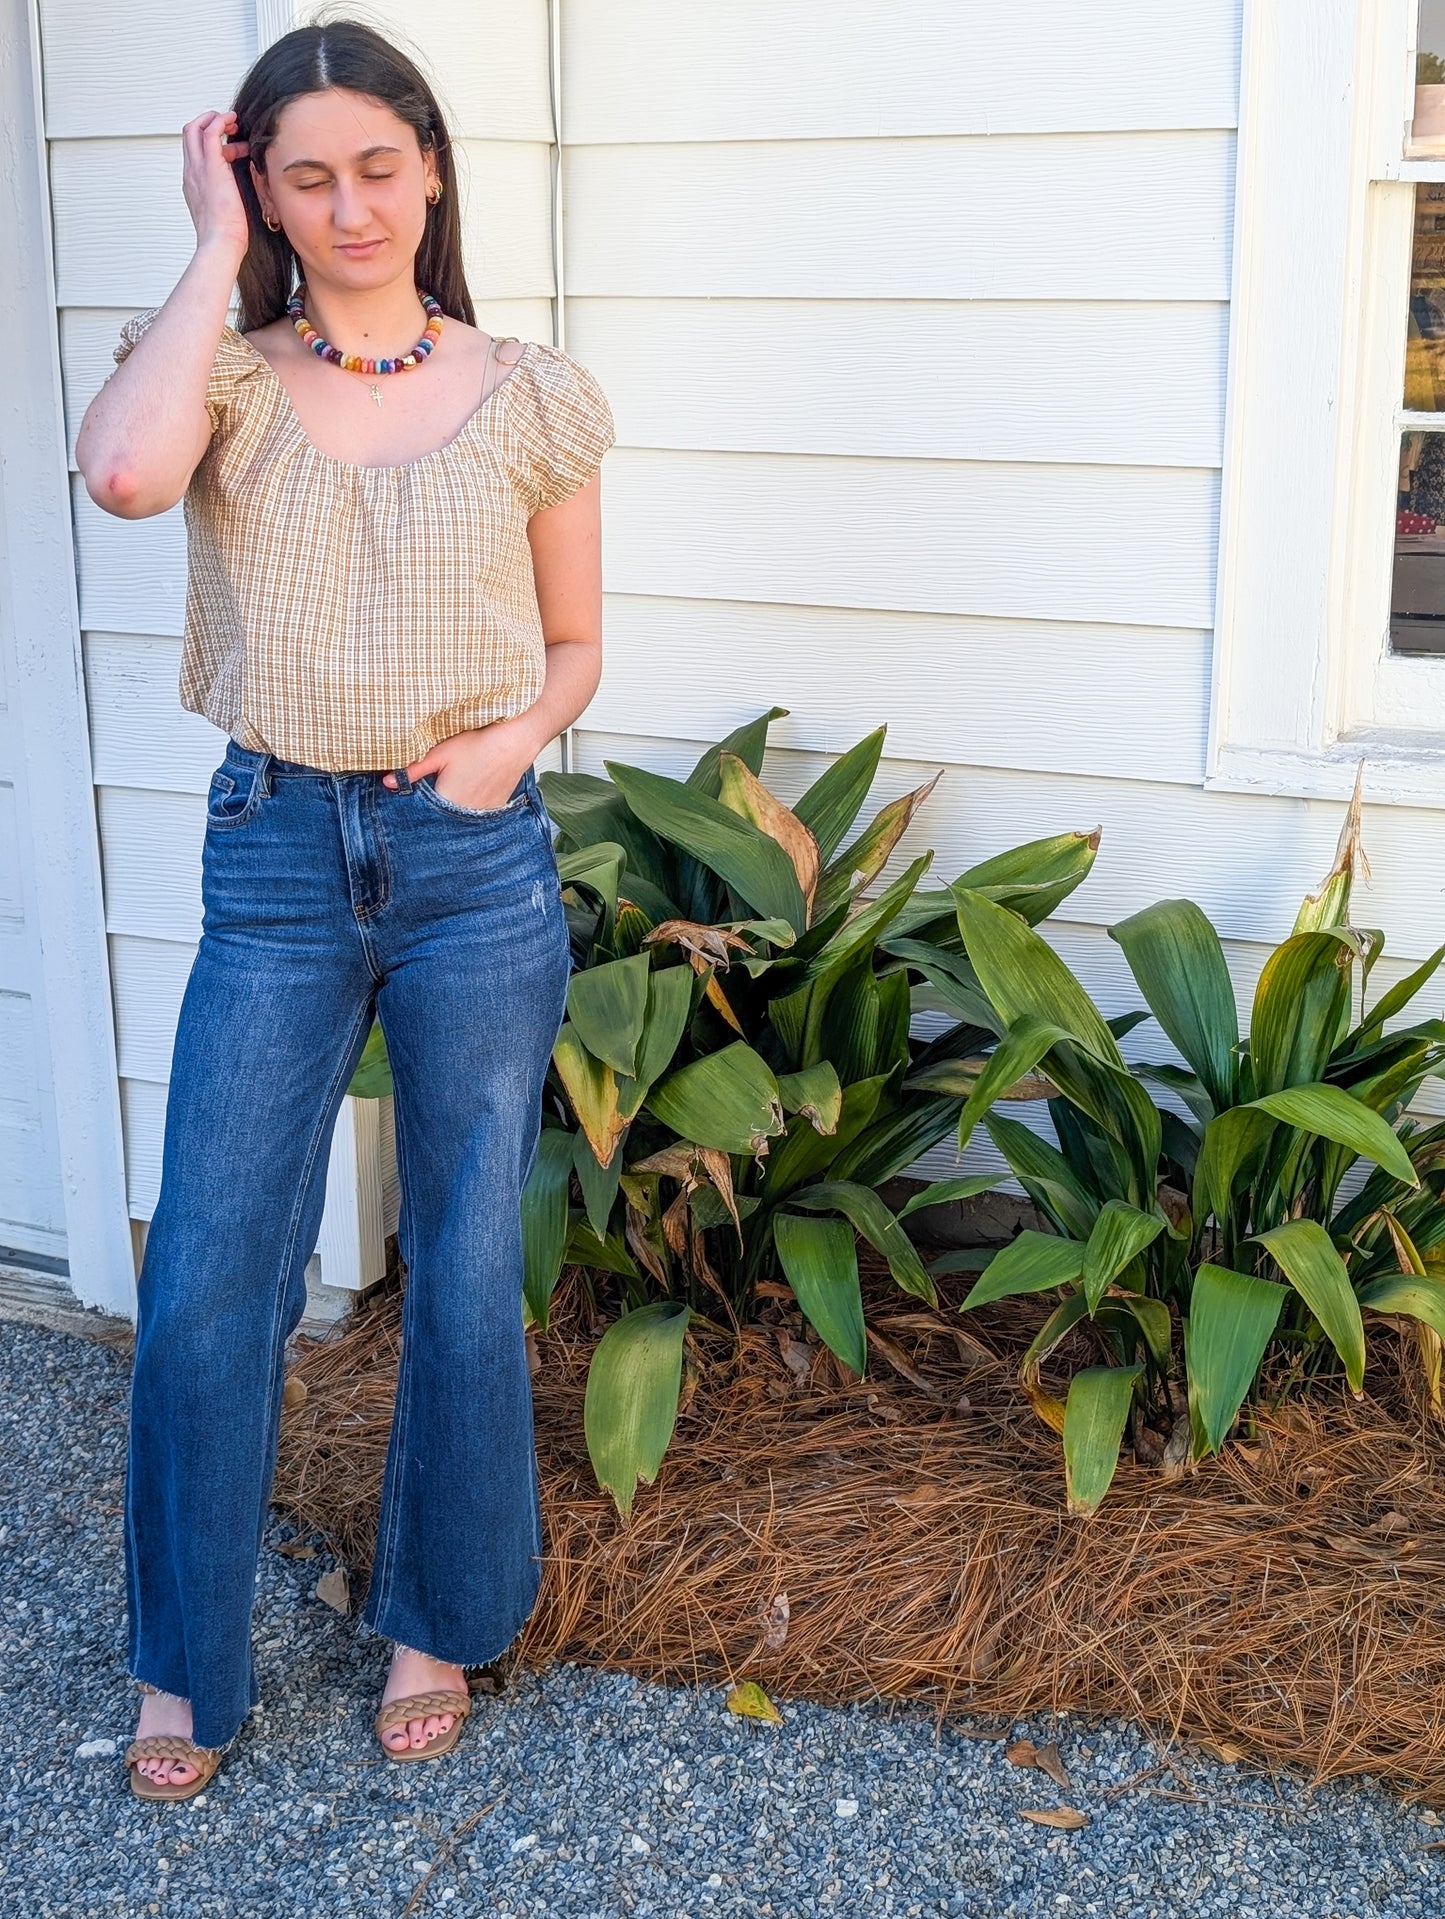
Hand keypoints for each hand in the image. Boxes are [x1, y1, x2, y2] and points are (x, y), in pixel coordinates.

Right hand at [181, 109, 250, 264]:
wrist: (221, 244)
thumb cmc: (226, 236)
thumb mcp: (224, 212)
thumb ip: (227, 197)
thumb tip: (240, 195)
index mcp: (193, 184)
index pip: (194, 151)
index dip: (212, 143)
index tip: (233, 148)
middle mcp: (191, 173)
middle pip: (188, 134)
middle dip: (208, 123)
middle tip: (230, 127)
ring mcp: (198, 168)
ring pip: (194, 128)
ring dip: (214, 119)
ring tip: (234, 125)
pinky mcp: (211, 167)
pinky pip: (210, 132)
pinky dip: (220, 121)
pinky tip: (233, 121)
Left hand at [383, 722, 536, 808]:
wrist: (515, 742)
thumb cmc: (478, 744)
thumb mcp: (440, 753)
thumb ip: (413, 770)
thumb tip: (387, 783)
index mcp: (447, 801)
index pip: (423, 815)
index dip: (414, 810)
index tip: (411, 802)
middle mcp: (465, 813)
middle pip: (441, 820)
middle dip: (432, 812)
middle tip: (433, 795)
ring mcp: (482, 815)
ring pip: (458, 819)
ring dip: (451, 812)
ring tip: (454, 790)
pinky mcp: (494, 811)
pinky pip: (474, 817)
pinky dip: (467, 810)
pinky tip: (468, 793)